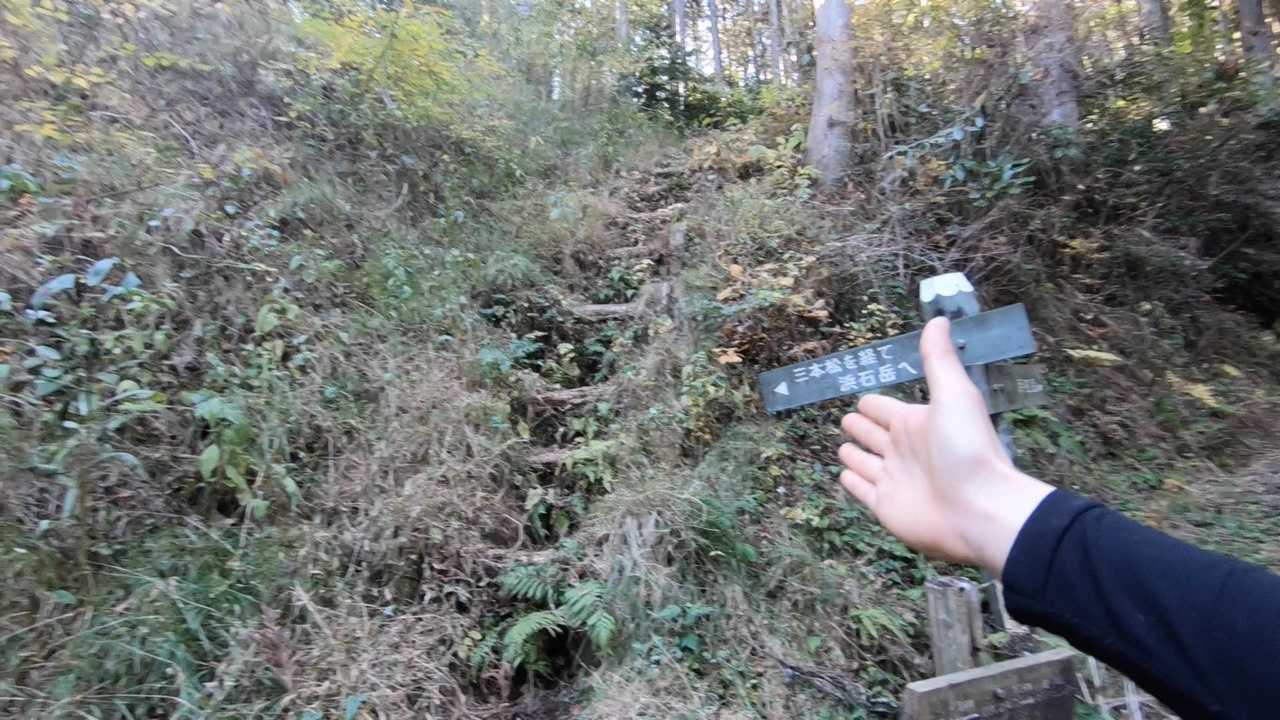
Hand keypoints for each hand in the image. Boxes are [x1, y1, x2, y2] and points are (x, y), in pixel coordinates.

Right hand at [836, 316, 1053, 575]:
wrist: (980, 509)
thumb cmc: (967, 449)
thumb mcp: (954, 395)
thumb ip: (939, 360)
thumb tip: (938, 318)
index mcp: (916, 423)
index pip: (885, 409)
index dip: (873, 404)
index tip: (860, 399)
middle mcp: (903, 450)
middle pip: (874, 435)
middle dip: (860, 426)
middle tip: (847, 418)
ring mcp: (893, 479)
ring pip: (866, 462)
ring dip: (854, 454)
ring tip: (843, 446)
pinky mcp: (885, 506)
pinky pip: (862, 490)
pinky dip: (852, 482)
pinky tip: (844, 475)